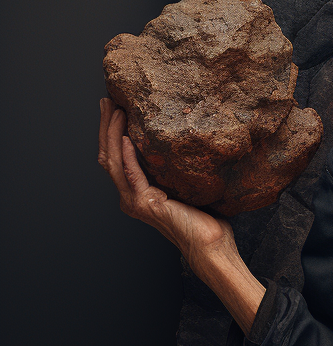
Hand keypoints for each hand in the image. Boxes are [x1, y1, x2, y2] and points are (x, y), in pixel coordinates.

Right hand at [97, 97, 234, 267]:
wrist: (212, 244)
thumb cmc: (206, 220)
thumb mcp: (187, 185)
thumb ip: (177, 168)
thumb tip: (188, 142)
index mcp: (138, 192)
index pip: (117, 157)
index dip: (112, 133)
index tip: (115, 108)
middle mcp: (130, 197)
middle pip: (108, 156)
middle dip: (106, 126)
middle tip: (108, 101)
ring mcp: (134, 201)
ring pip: (113, 162)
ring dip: (112, 134)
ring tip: (116, 110)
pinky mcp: (145, 204)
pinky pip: (131, 174)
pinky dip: (127, 155)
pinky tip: (126, 138)